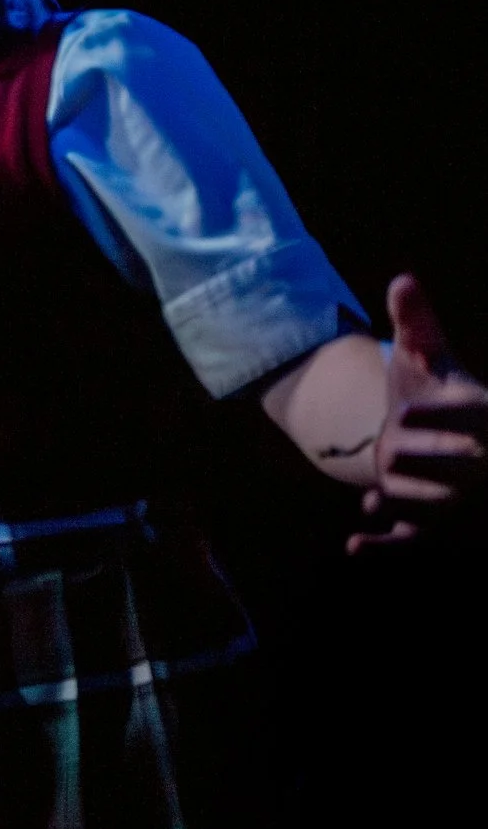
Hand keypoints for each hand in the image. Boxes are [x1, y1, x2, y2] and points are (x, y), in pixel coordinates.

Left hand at [353, 274, 486, 551]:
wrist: (432, 437)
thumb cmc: (431, 391)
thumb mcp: (424, 356)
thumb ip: (417, 322)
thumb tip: (402, 280)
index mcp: (481, 416)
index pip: (458, 416)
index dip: (431, 415)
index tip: (407, 411)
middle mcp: (478, 462)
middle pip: (431, 461)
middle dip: (409, 456)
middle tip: (394, 449)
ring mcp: (459, 497)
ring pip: (419, 501)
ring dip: (396, 496)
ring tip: (380, 488)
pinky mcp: (435, 527)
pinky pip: (411, 542)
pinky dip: (384, 548)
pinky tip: (355, 546)